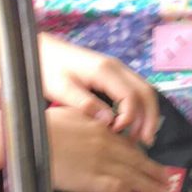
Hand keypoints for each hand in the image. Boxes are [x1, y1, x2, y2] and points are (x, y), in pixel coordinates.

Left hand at [37, 35, 159, 144]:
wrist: (41, 50)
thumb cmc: (48, 68)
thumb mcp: (61, 88)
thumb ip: (85, 104)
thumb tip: (108, 121)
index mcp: (104, 70)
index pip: (131, 96)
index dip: (130, 118)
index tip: (118, 133)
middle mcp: (116, 67)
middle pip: (146, 91)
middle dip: (149, 118)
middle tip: (146, 142)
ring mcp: (116, 69)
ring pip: (143, 90)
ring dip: (147, 113)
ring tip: (142, 137)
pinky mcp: (112, 74)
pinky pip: (134, 90)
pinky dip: (139, 107)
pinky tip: (132, 124)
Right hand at [45, 107, 172, 191]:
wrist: (29, 138)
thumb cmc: (45, 126)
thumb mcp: (73, 114)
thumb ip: (91, 120)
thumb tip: (101, 125)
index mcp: (102, 129)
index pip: (129, 145)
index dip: (143, 157)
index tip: (152, 165)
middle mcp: (106, 145)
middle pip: (137, 162)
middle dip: (154, 173)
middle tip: (168, 183)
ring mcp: (99, 163)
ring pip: (132, 176)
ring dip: (148, 187)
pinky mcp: (90, 179)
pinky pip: (114, 188)